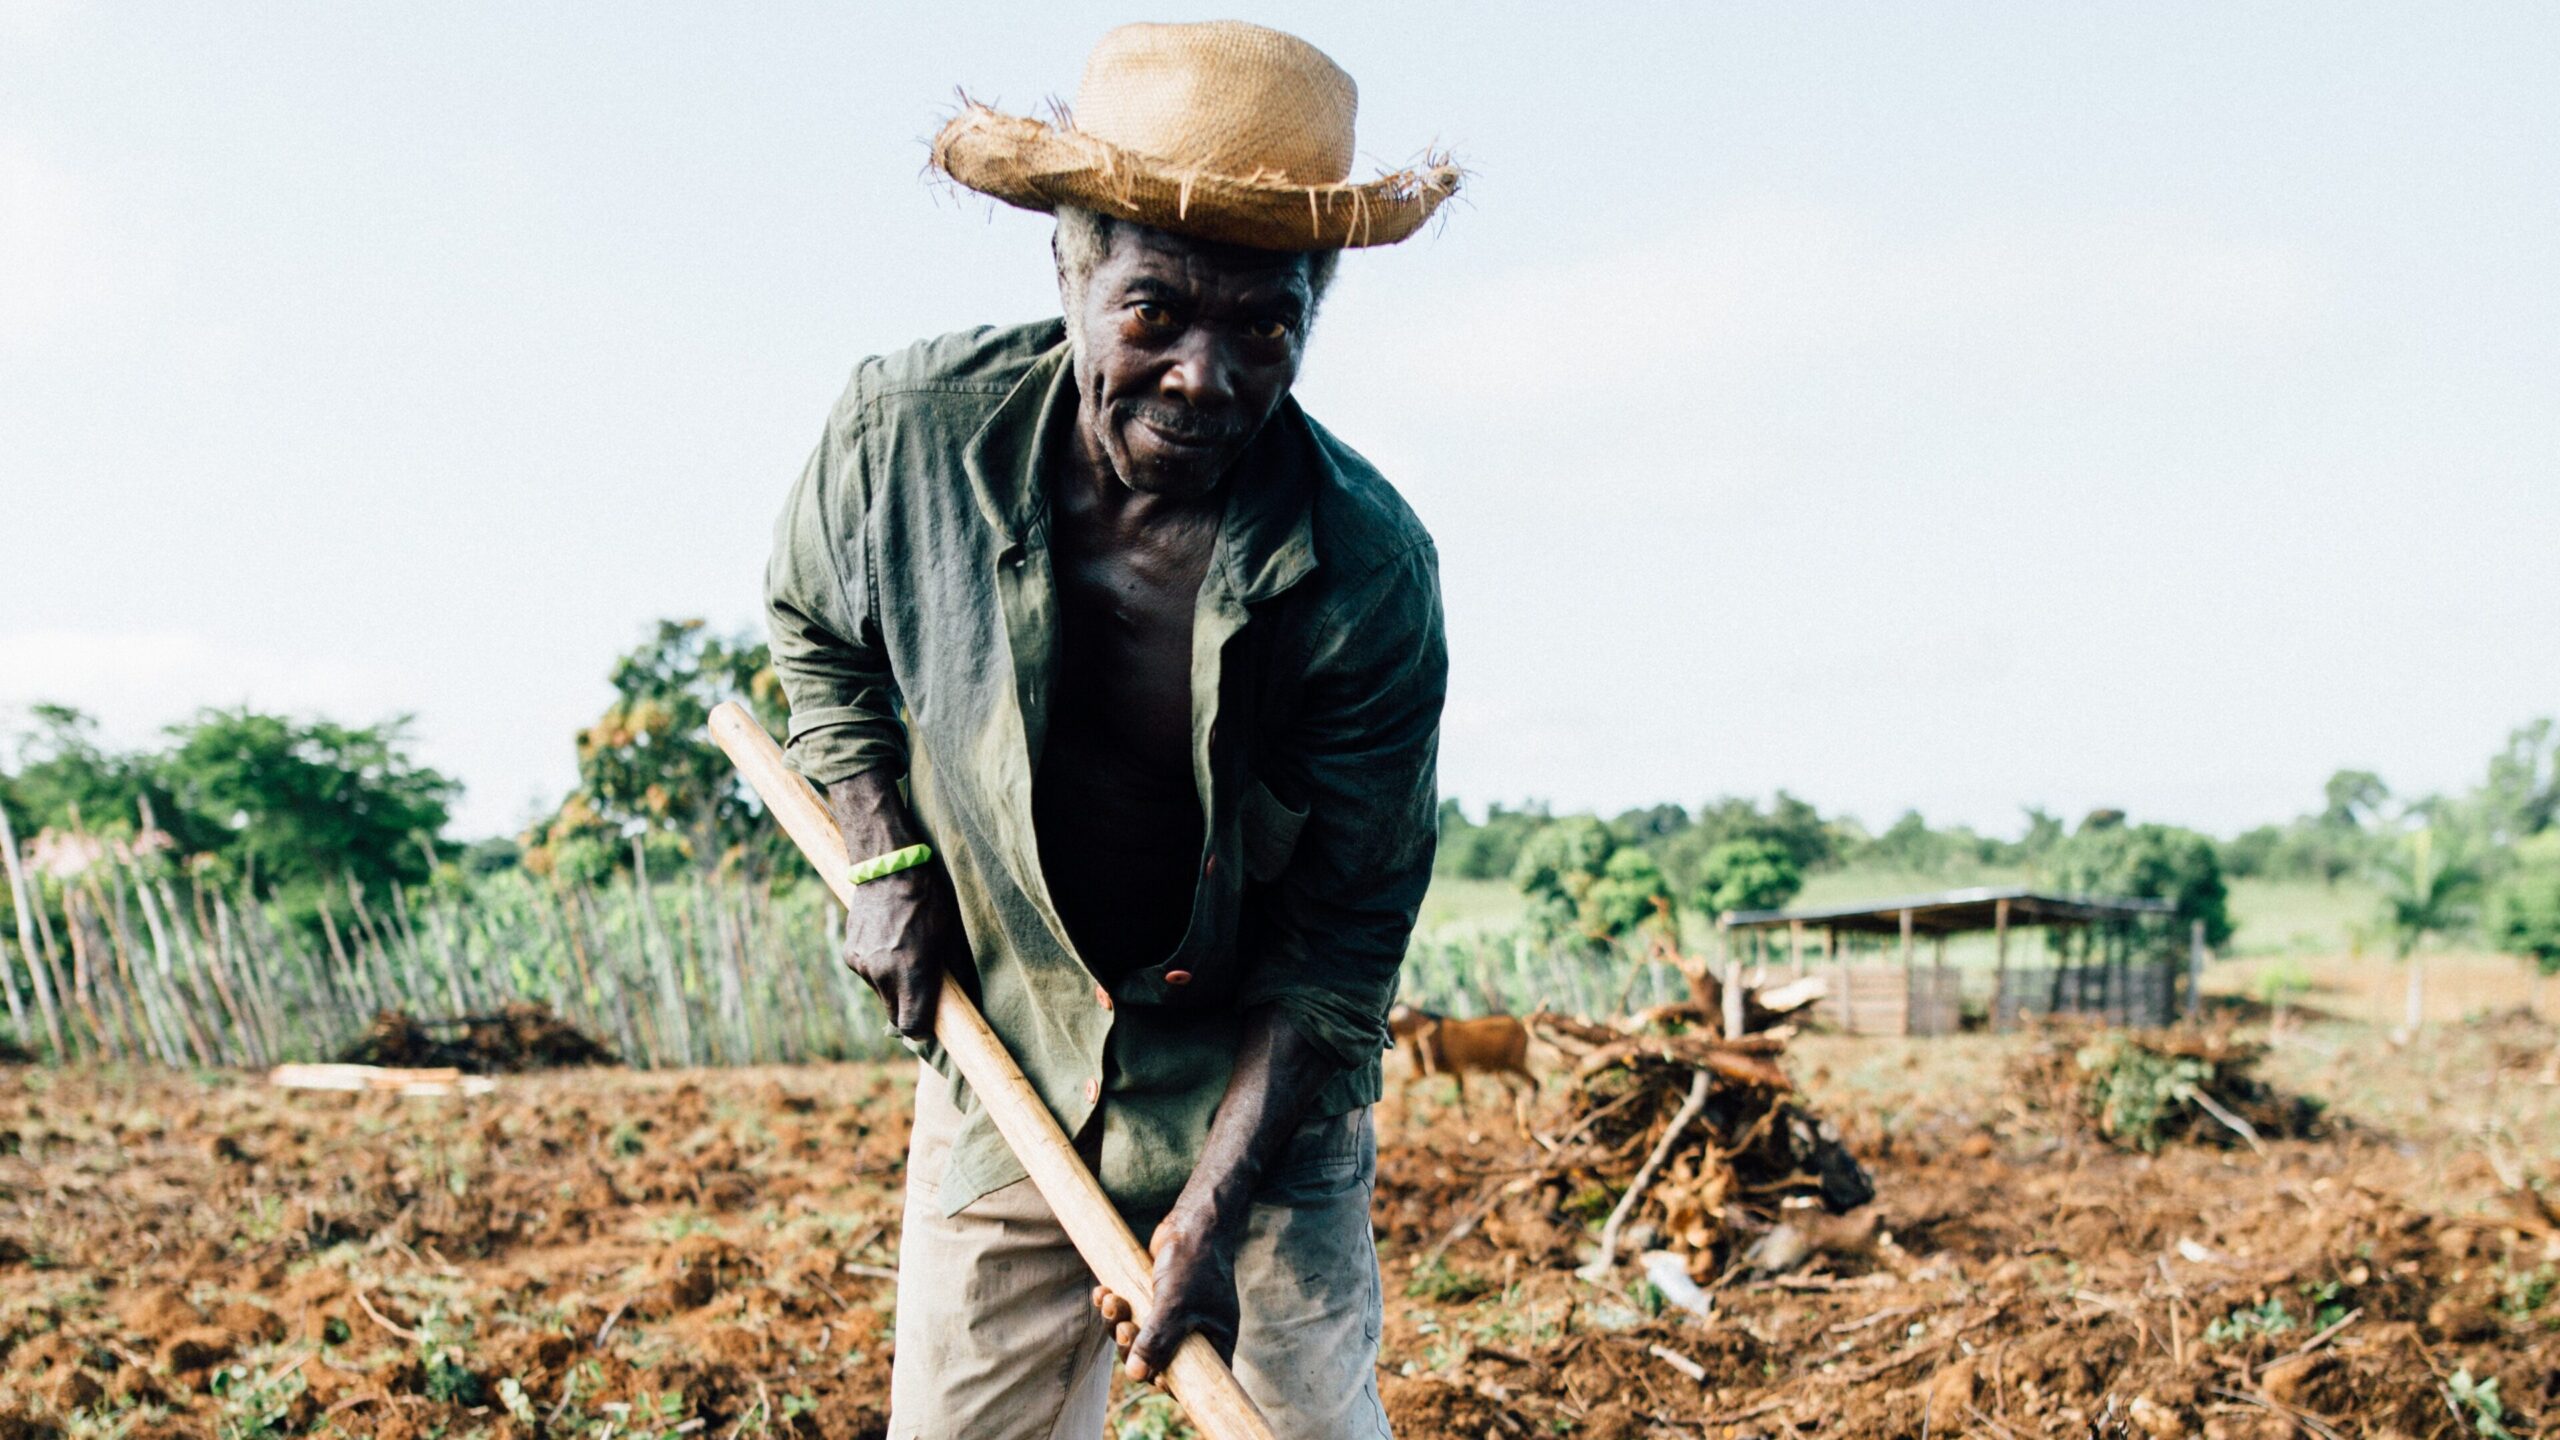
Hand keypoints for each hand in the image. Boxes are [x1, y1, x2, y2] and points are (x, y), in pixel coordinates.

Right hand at [840, 862, 961, 1039]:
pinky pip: (868, 975)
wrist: (889, 868)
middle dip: (909, 1009)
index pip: (912, 1026)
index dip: (923, 1030)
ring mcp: (862, 965)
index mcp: (911, 972)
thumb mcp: (950, 938)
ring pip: (881, 994)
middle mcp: (882, 974)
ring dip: (893, 987)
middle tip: (922, 991)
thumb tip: (960, 1003)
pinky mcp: (849, 955)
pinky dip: (879, 970)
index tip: (931, 1026)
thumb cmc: (929, 901)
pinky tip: (888, 944)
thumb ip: (951, 976)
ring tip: (905, 955)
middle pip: (894, 1015)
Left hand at [1089, 1202, 1242, 1381]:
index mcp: (1214, 1342)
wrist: (1192, 1219)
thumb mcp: (1177, 1304)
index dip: (1168, 1383)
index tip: (1151, 1373)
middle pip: (1155, 1362)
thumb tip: (1137, 1375)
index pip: (1193, 1382)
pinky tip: (1103, 1291)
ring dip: (1117, 1323)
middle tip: (1125, 1326)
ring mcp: (1173, 1317)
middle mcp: (1195, 1334)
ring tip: (1111, 1301)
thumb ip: (1158, 1341)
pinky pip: (1129, 1315)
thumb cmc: (1195, 1261)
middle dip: (1132, 1346)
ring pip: (1137, 1338)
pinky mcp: (1153, 1300)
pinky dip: (1113, 1307)